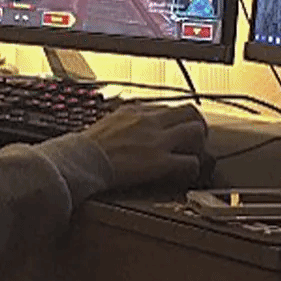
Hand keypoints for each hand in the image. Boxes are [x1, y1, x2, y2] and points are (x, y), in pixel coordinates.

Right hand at [81, 102, 207, 189]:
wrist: (81, 159)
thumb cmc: (84, 148)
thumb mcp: (103, 125)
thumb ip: (117, 124)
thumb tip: (117, 131)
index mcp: (133, 111)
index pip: (165, 107)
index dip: (173, 119)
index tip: (173, 128)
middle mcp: (149, 120)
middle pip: (188, 111)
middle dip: (195, 123)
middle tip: (195, 137)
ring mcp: (157, 140)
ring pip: (196, 131)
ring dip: (199, 143)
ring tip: (195, 154)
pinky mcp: (160, 161)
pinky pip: (190, 161)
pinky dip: (192, 168)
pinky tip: (187, 173)